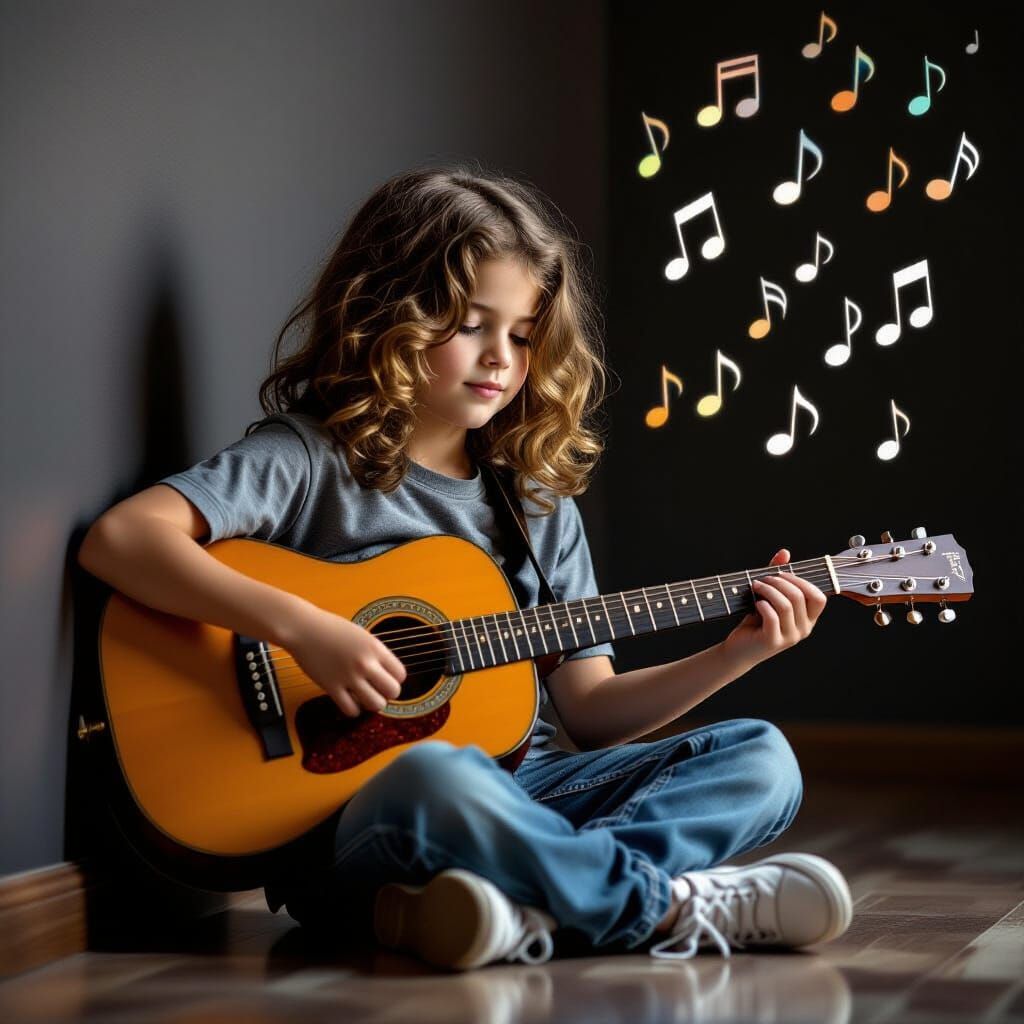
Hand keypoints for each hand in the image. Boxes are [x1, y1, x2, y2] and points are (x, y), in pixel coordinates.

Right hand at [284, 603, 406, 716]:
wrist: (303, 628)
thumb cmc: (331, 629)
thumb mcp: (362, 636)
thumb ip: (376, 654)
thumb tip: (388, 675)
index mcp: (375, 648)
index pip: (400, 674)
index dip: (395, 679)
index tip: (385, 678)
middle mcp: (365, 663)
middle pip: (393, 691)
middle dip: (387, 693)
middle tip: (377, 689)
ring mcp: (348, 676)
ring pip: (376, 704)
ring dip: (372, 703)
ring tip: (364, 696)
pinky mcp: (331, 687)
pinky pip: (351, 710)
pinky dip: (353, 709)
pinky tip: (349, 700)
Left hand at [720, 548, 826, 670]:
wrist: (739, 649)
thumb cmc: (756, 621)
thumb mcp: (769, 597)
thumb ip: (778, 576)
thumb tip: (785, 552)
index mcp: (808, 619)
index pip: (819, 597)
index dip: (801, 581)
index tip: (781, 574)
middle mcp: (803, 629)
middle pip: (800, 596)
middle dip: (779, 581)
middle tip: (762, 579)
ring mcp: (789, 637)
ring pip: (786, 605)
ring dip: (768, 590)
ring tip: (755, 586)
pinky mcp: (773, 641)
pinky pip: (772, 617)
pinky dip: (762, 605)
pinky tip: (755, 603)